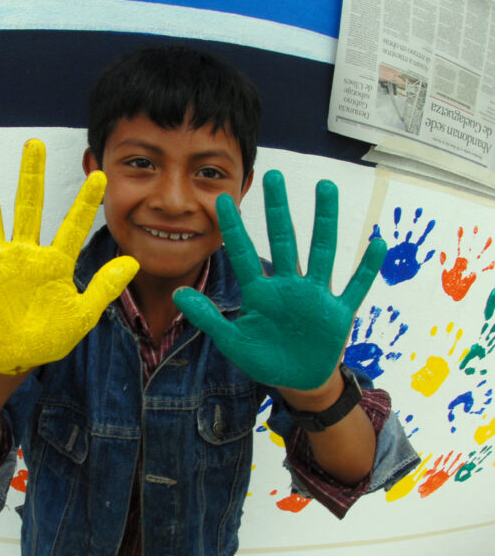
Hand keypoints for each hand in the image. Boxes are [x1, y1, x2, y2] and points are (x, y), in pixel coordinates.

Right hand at [0, 140, 138, 373]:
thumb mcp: (81, 315)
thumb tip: (133, 263)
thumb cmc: (50, 336)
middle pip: (29, 208)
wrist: (16, 356)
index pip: (72, 227)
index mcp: (53, 264)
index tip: (99, 174)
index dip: (86, 203)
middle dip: (32, 177)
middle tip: (35, 144)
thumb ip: (103, 288)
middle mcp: (24, 255)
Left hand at [173, 170, 386, 389]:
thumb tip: (177, 294)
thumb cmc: (263, 357)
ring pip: (321, 252)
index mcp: (259, 292)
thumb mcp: (232, 340)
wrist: (296, 380)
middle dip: (278, 210)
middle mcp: (287, 286)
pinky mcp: (338, 312)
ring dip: (324, 221)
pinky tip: (377, 243)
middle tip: (274, 175)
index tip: (223, 199)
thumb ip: (207, 317)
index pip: (243, 254)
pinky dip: (367, 268)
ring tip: (325, 187)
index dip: (234, 228)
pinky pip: (356, 286)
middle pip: (283, 241)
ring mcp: (314, 296)